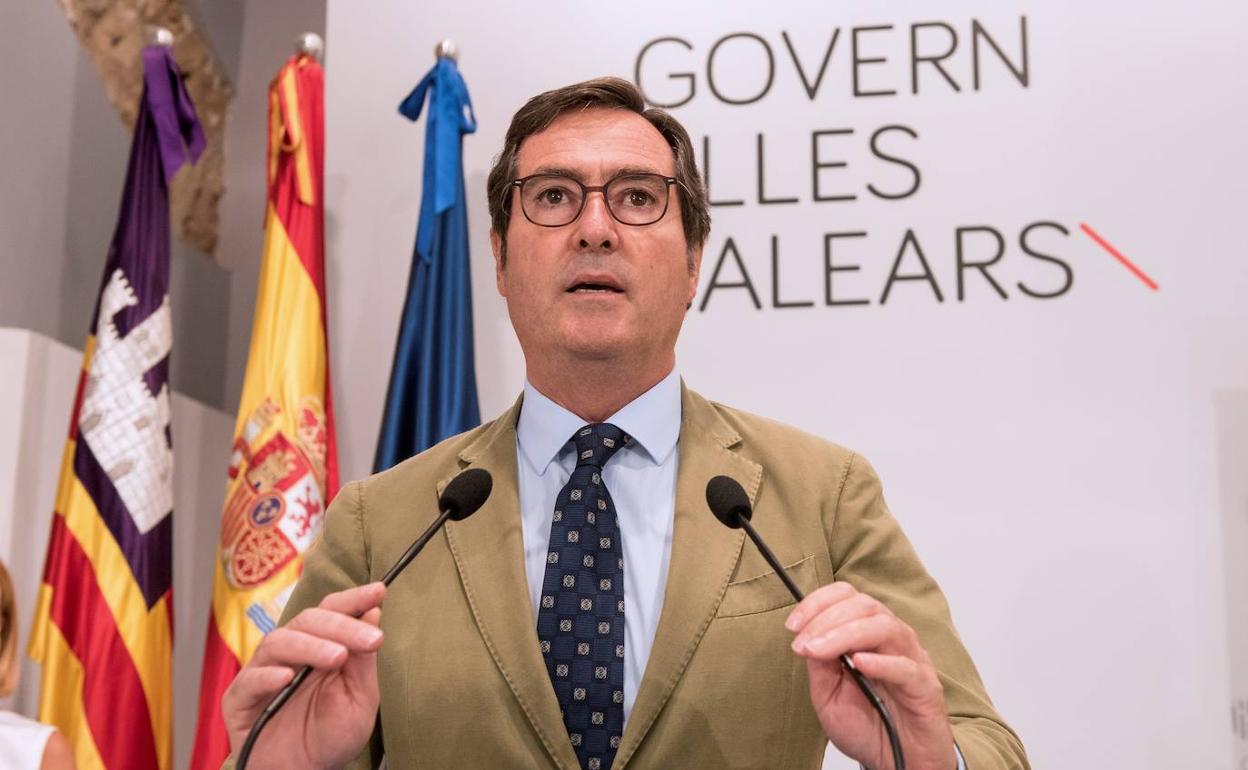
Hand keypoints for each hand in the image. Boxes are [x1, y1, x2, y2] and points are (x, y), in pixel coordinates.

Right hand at [222, 582, 386, 768]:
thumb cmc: (330, 737)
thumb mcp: (359, 699)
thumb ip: (363, 660)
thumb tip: (373, 613)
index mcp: (320, 647)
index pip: (332, 612)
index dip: (353, 599)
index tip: (377, 591)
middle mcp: (289, 653)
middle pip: (308, 620)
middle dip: (342, 625)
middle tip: (371, 640)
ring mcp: (262, 673)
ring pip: (279, 641)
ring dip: (311, 646)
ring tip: (337, 657)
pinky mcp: (239, 699)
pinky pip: (250, 680)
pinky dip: (268, 676)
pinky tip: (287, 678)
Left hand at [786, 582, 956, 769]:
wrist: (897, 762)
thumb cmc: (868, 725)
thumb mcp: (829, 695)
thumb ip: (820, 665)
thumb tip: (806, 636)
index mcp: (869, 634)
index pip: (848, 597)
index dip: (818, 603)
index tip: (793, 625)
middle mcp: (892, 640)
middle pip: (865, 606)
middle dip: (826, 618)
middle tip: (803, 643)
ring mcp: (911, 660)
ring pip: (884, 627)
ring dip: (846, 634)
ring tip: (820, 650)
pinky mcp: (925, 687)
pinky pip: (906, 667)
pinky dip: (881, 662)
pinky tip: (859, 663)